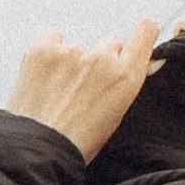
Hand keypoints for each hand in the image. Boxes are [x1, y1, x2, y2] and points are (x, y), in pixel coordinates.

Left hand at [9, 19, 161, 160]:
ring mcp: (71, 51)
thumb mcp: (115, 117)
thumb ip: (124, 84)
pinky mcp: (43, 49)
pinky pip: (52, 38)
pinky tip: (44, 77)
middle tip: (83, 88)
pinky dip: (48, 52)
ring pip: (77, 47)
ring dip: (70, 62)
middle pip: (108, 45)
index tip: (137, 36)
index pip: (144, 33)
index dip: (141, 33)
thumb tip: (132, 66)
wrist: (39, 151)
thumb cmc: (76, 144)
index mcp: (125, 77)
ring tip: (57, 92)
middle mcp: (102, 59)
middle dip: (99, 61)